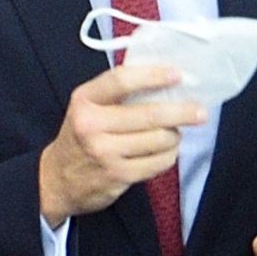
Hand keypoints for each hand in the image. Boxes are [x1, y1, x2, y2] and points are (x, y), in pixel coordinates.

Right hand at [39, 63, 206, 226]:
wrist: (57, 180)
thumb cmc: (81, 138)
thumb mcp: (87, 107)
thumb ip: (117, 93)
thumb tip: (165, 81)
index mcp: (85, 100)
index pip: (122, 80)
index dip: (153, 75)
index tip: (177, 74)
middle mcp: (92, 125)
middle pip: (149, 114)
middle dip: (181, 112)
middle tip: (199, 111)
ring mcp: (105, 152)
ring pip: (159, 140)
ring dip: (175, 136)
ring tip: (174, 134)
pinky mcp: (118, 175)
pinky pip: (158, 163)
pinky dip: (168, 156)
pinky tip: (165, 152)